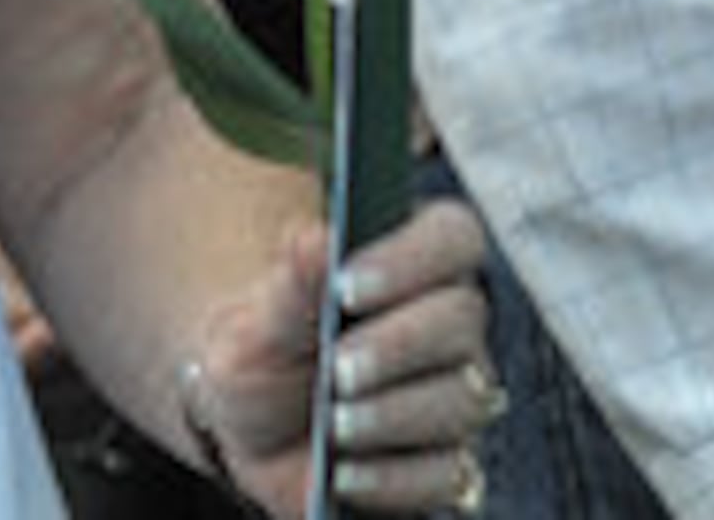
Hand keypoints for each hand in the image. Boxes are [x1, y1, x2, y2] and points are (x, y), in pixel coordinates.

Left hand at [186, 196, 494, 515]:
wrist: (251, 429)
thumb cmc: (265, 355)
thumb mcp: (259, 319)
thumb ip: (291, 282)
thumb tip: (318, 239)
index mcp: (411, 268)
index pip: (452, 237)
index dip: (410, 258)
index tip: (346, 285)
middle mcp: (447, 330)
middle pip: (461, 321)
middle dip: (397, 346)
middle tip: (336, 369)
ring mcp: (456, 398)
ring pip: (463, 399)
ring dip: (392, 414)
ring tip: (333, 425)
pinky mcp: (450, 467)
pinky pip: (451, 475)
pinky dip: (394, 478)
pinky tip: (345, 473)